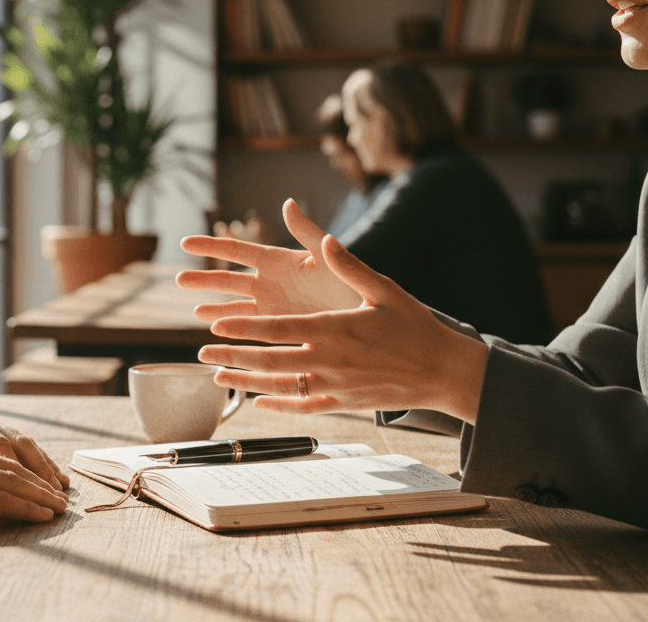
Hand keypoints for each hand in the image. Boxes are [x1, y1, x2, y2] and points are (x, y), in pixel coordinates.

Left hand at [0, 403, 68, 490]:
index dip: (18, 474)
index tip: (32, 496)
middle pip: (18, 445)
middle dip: (39, 473)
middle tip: (56, 497)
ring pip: (25, 444)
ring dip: (45, 468)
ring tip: (62, 489)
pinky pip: (22, 446)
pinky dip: (40, 462)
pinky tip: (55, 477)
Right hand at [0, 439, 68, 528]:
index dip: (23, 473)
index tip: (41, 485)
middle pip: (13, 468)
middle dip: (39, 484)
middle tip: (60, 497)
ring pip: (13, 483)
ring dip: (40, 497)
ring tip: (59, 508)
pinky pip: (2, 500)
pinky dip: (26, 507)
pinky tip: (41, 515)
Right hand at [177, 199, 362, 320]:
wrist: (371, 321)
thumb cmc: (354, 286)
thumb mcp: (329, 258)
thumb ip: (307, 233)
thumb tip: (288, 203)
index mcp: (279, 260)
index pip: (237, 250)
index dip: (210, 245)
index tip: (185, 242)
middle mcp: (271, 283)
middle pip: (228, 278)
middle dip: (203, 279)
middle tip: (178, 278)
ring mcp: (273, 307)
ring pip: (234, 306)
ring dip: (213, 308)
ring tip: (193, 312)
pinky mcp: (278, 329)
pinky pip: (247, 329)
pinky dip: (229, 331)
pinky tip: (215, 335)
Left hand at [199, 234, 488, 423]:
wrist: (444, 371)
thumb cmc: (414, 326)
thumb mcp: (383, 289)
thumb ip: (348, 266)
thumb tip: (325, 240)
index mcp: (334, 328)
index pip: (277, 328)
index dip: (244, 328)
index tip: (217, 326)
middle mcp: (329, 360)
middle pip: (269, 360)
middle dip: (231, 356)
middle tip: (203, 352)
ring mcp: (335, 386)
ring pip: (279, 386)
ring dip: (245, 382)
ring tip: (217, 378)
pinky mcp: (344, 404)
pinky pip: (303, 406)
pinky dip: (278, 404)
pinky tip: (258, 402)